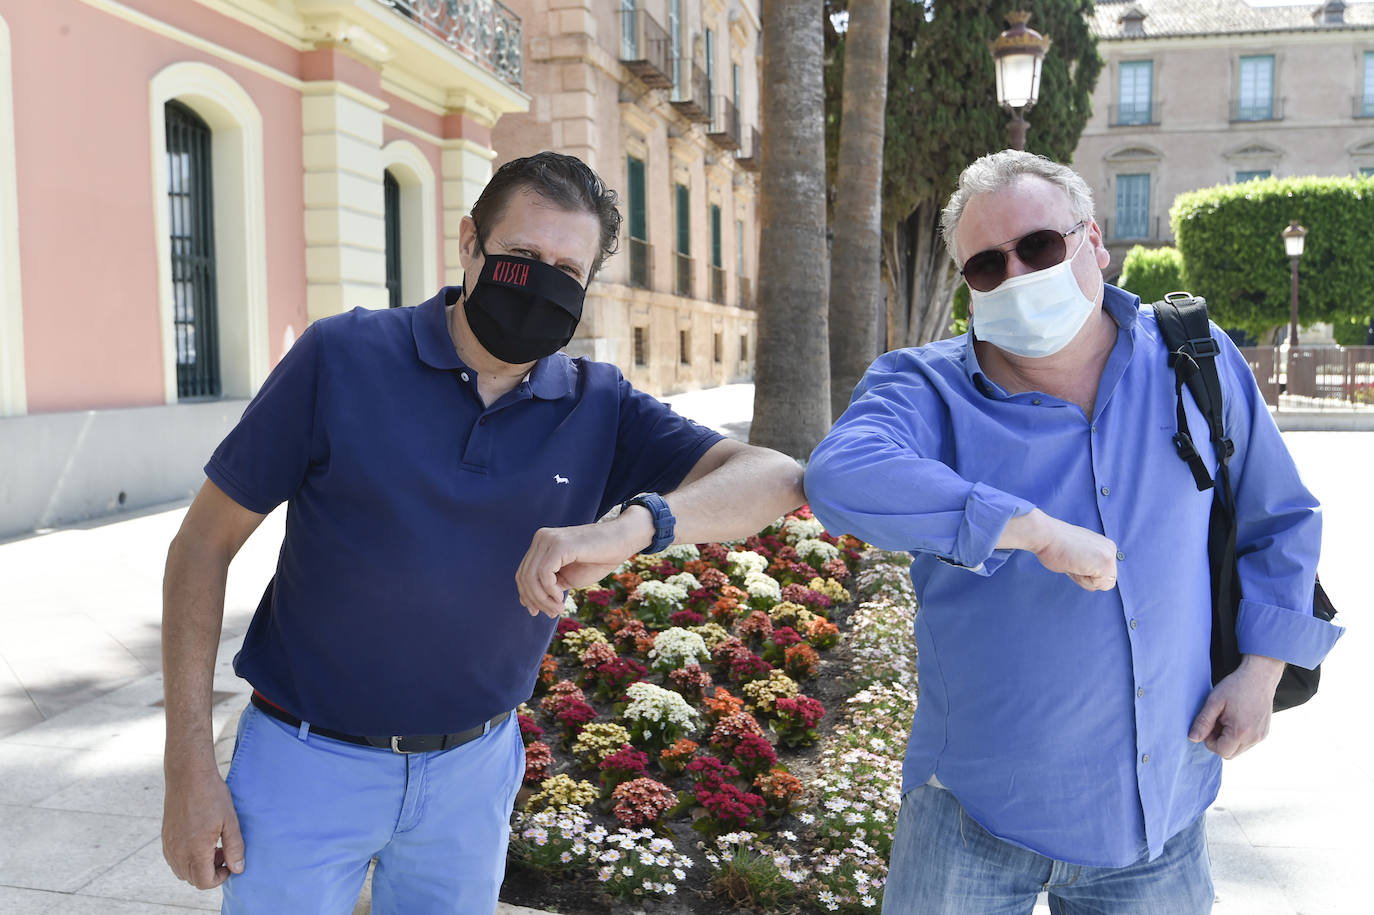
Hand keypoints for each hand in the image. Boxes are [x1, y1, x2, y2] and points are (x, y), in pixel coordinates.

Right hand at [162, 765, 243, 888]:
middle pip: (193, 879)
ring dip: (198, 866)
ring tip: (213, 845)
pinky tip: (199, 840)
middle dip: (211, 872)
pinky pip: (174, 860)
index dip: (220, 878)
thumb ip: (235, 848)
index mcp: (195, 850)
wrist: (188, 776)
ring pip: (182, 871)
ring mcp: (169, 846)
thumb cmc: (211, 796)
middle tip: (223, 851)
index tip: (230, 862)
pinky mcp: (165, 838)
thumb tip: (238, 869)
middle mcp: (178, 852)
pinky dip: (187, 858)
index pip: (204, 882)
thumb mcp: (230, 821)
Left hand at [515, 508, 653, 617]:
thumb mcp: (568, 577)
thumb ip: (550, 585)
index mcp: (542, 544)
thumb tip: (530, 603)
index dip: (526, 595)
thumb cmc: (599, 558)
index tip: (535, 612)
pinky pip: (543, 573)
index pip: (523, 572)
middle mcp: (541, 538)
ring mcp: (549, 539)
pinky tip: (561, 597)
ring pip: (531, 576)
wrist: (622, 540)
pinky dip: (549, 590)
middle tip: (552, 613)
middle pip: (524, 576)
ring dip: (543, 598)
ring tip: (558, 608)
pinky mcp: (559, 544)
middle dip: (535, 600)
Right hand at [1000, 509, 1118, 590]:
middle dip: (1087, 578)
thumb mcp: (1076, 556)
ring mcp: (1110, 554)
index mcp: (1103, 546)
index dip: (1084, 574)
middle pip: (1106, 581)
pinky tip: (1076, 564)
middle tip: (1072, 561)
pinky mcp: (1107, 562)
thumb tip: (1092, 582)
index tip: (1072, 559)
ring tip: (1073, 562)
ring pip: (1104, 584)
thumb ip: (1087, 565)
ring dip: (1085, 579)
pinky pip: (1100, 585)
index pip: (1102, 575)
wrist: (1045, 535)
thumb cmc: (1053, 546)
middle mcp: (1110, 548)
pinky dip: (1085, 580)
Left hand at [1188, 654, 1284, 758]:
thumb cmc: (1235, 687)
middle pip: (1230, 754)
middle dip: (1219, 741)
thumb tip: (1192, 738)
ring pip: (1238, 750)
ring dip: (1228, 739)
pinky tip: (1237, 719)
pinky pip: (1247, 743)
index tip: (1210, 723)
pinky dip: (1238, 736)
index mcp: (1241, 732)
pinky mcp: (1264, 733)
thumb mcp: (1214, 702)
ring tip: (1227, 718)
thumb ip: (1203, 722)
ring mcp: (1261, 736)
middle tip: (1217, 720)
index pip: (1220, 751)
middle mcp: (1254, 738)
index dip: (1210, 740)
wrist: (1259, 676)